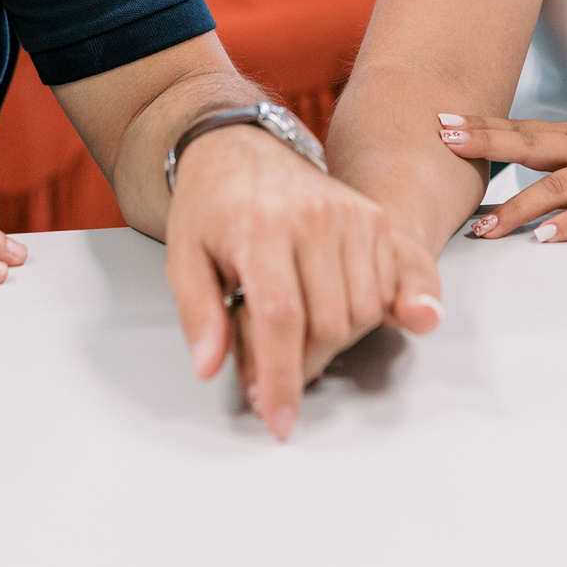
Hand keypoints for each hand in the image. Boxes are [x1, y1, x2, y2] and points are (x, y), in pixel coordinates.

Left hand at [164, 126, 442, 439]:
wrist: (242, 148)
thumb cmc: (211, 205)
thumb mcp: (182, 256)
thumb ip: (197, 314)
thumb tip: (209, 367)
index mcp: (262, 225)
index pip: (282, 318)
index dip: (280, 377)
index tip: (277, 418)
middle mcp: (315, 217)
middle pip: (328, 324)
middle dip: (301, 367)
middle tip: (270, 375)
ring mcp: (352, 215)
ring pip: (362, 314)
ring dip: (331, 345)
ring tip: (292, 337)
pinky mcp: (374, 218)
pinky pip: (384, 292)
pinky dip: (361, 318)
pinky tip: (325, 314)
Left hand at [438, 113, 566, 241]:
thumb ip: (560, 155)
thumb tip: (513, 164)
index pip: (520, 128)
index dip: (481, 126)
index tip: (440, 122)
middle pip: (528, 144)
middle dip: (485, 144)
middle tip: (444, 144)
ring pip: (556, 186)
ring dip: (517, 206)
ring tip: (483, 227)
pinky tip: (547, 237)